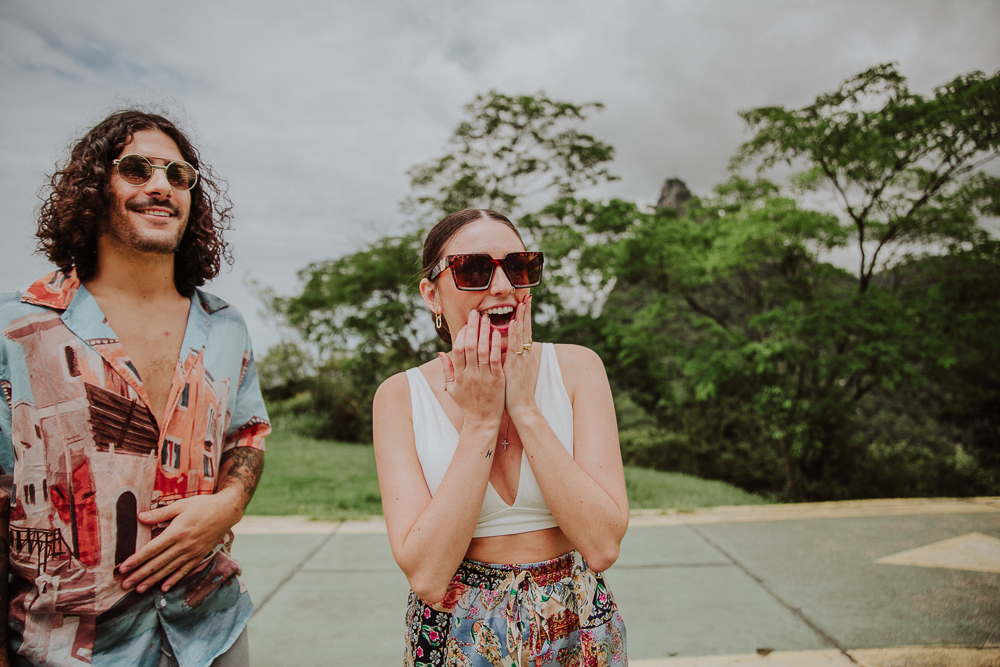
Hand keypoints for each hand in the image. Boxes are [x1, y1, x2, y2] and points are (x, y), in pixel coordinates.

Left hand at [118, 489, 243, 593]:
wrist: (227, 511)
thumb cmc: (203, 505)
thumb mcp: (181, 505)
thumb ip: (160, 514)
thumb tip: (140, 517)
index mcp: (176, 532)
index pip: (152, 549)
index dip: (136, 559)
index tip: (123, 568)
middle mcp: (183, 545)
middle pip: (157, 563)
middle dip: (140, 575)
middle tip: (125, 585)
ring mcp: (192, 553)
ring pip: (169, 570)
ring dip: (153, 581)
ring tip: (139, 590)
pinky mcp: (199, 556)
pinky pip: (185, 571)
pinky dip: (174, 580)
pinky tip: (164, 588)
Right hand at [439, 309, 504, 426]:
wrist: (483, 421)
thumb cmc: (467, 404)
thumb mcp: (452, 388)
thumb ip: (447, 369)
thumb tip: (440, 352)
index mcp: (459, 376)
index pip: (458, 350)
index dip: (462, 335)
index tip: (466, 324)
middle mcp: (470, 375)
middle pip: (470, 346)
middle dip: (472, 328)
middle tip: (475, 313)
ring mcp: (484, 378)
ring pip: (483, 351)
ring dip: (484, 333)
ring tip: (486, 319)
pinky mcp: (497, 381)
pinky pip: (496, 360)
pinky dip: (496, 346)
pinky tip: (497, 334)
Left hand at [503, 295, 536, 416]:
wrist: (522, 408)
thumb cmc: (514, 393)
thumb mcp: (511, 372)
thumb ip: (509, 360)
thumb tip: (504, 350)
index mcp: (521, 355)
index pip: (523, 332)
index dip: (524, 318)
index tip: (524, 303)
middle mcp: (523, 354)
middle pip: (525, 328)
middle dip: (526, 312)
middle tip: (528, 296)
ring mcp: (520, 359)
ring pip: (522, 334)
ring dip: (522, 317)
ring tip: (523, 302)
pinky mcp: (515, 365)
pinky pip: (515, 346)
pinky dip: (515, 333)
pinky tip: (514, 322)